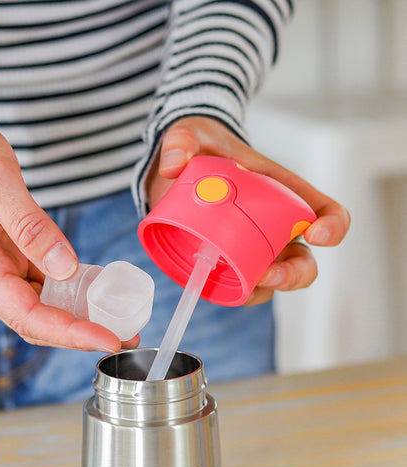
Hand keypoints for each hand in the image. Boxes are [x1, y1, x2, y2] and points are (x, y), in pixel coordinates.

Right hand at [0, 50, 130, 351]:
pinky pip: (45, 282)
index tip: (107, 339)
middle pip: (37, 320)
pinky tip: (100, 291)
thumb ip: (30, 227)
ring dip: (80, 316)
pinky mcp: (12, 253)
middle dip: (81, 333)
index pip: (26, 315)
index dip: (69, 332)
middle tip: (126, 336)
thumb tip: (65, 267)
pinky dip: (73, 290)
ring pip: (43, 305)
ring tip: (121, 320)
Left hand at [146, 116, 349, 304]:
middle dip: (294, 274)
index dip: (333, 225)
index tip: (316, 233)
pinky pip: (241, 289)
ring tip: (244, 285)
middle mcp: (276, 228)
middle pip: (303, 262)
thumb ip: (180, 141)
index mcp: (283, 193)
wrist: (177, 170)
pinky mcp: (229, 265)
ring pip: (275, 281)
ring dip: (264, 289)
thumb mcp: (189, 134)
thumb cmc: (200, 149)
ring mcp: (254, 250)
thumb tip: (173, 164)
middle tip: (268, 273)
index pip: (324, 211)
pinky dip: (236, 293)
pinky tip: (215, 285)